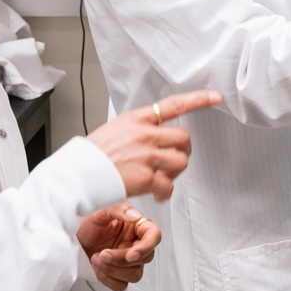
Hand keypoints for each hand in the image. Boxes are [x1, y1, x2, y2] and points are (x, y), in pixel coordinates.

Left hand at [77, 201, 160, 290]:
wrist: (73, 238)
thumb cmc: (88, 223)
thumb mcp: (101, 211)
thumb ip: (118, 210)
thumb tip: (135, 216)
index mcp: (136, 227)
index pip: (154, 236)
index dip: (147, 246)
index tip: (131, 253)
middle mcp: (135, 244)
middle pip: (145, 259)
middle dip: (122, 259)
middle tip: (103, 253)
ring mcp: (128, 262)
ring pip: (135, 275)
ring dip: (114, 270)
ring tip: (97, 258)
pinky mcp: (118, 275)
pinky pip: (121, 286)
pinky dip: (107, 279)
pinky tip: (97, 267)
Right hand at [85, 90, 220, 200]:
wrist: (75, 174)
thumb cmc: (91, 155)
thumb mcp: (115, 130)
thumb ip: (138, 130)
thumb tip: (154, 136)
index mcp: (136, 119)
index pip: (173, 105)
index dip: (198, 100)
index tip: (215, 97)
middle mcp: (144, 135)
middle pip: (183, 139)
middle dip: (184, 151)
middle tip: (176, 159)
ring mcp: (146, 156)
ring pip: (181, 162)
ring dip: (175, 172)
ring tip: (163, 178)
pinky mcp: (145, 178)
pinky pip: (168, 185)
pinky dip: (165, 192)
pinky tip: (157, 193)